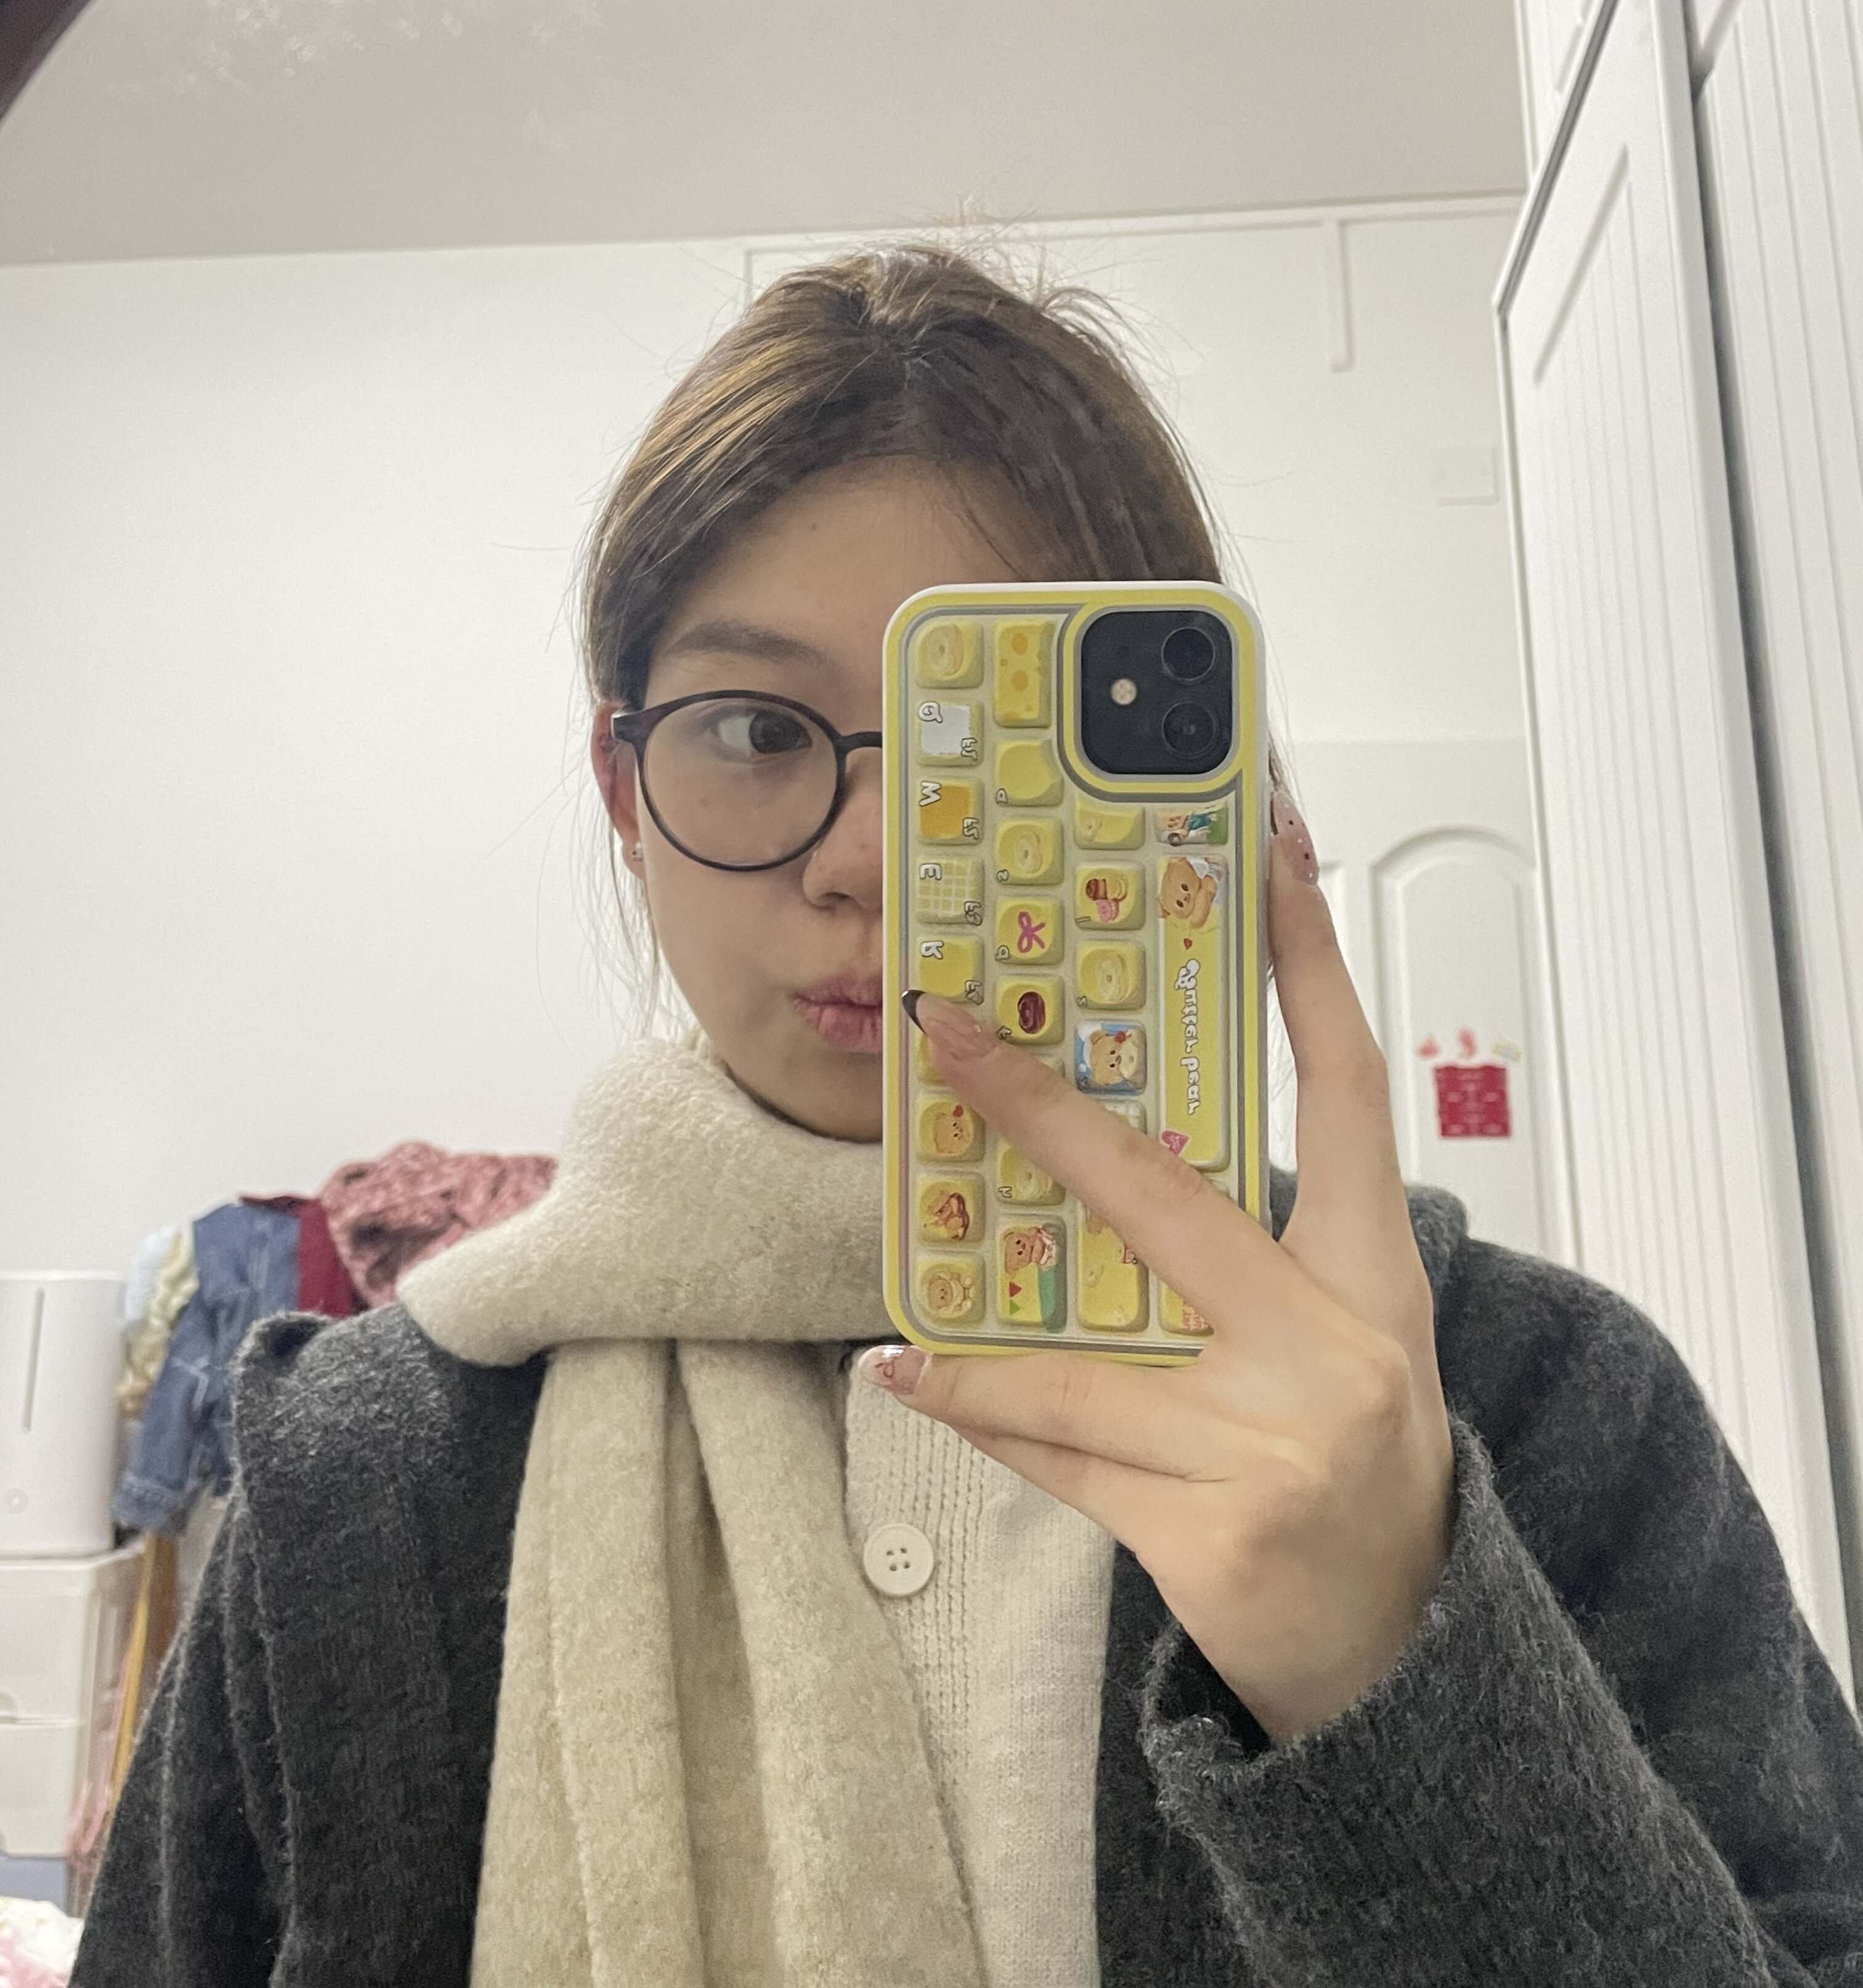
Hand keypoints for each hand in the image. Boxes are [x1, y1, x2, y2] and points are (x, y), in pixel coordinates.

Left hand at [866, 792, 1457, 1746]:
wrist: (1403, 1658)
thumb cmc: (1353, 1471)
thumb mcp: (1332, 1346)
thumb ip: (1244, 1260)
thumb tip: (1103, 1163)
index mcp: (1375, 1275)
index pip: (1344, 1086)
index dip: (1308, 962)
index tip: (1270, 849)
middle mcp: (1336, 1342)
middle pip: (1167, 1192)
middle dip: (1041, 1109)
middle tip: (947, 1031)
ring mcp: (1275, 1438)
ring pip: (1083, 1363)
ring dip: (975, 1336)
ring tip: (898, 1314)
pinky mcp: (1213, 1525)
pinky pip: (1062, 1454)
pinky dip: (981, 1419)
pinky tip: (916, 1388)